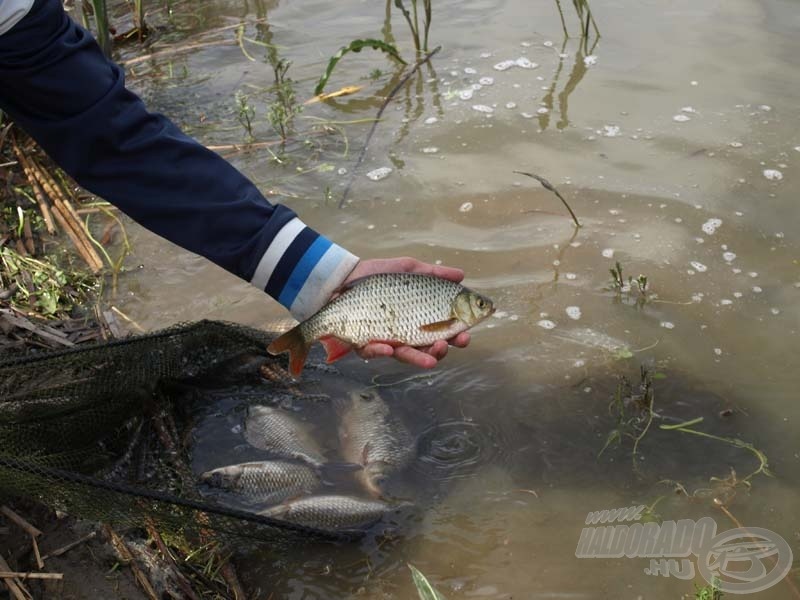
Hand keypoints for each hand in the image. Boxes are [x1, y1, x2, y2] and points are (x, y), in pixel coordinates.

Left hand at [339, 257, 470, 368]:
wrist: (343, 278)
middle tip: (451, 345)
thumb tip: (462, 275)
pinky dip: (380, 351)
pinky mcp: (363, 343)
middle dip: (442, 350)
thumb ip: (434, 274)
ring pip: (404, 355)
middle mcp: (405, 333)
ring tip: (432, 359)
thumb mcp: (409, 270)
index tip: (466, 333)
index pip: (442, 330)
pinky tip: (389, 348)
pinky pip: (372, 351)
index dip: (456, 334)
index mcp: (419, 318)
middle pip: (427, 347)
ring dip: (418, 358)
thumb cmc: (378, 276)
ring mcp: (385, 340)